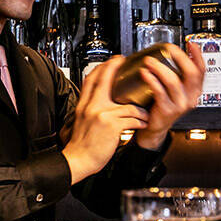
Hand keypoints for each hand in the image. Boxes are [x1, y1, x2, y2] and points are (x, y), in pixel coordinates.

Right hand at [62, 56, 150, 184]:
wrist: (78, 160)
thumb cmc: (82, 144)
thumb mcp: (81, 121)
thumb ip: (90, 108)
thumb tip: (100, 101)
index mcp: (83, 105)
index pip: (90, 80)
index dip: (101, 68)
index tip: (111, 61)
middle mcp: (91, 107)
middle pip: (104, 81)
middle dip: (114, 68)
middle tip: (122, 63)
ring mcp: (102, 114)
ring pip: (128, 105)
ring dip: (139, 111)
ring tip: (143, 115)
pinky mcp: (112, 125)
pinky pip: (133, 118)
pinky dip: (140, 121)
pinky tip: (141, 124)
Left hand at [136, 42, 205, 149]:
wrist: (154, 127)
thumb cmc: (162, 105)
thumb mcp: (174, 91)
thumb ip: (177, 76)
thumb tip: (169, 55)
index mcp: (194, 91)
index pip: (202, 70)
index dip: (198, 55)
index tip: (190, 43)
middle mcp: (190, 98)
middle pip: (192, 73)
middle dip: (180, 57)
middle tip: (168, 49)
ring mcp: (180, 104)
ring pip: (173, 81)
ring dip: (160, 68)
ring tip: (149, 61)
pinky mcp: (167, 110)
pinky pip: (160, 91)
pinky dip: (151, 80)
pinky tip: (145, 73)